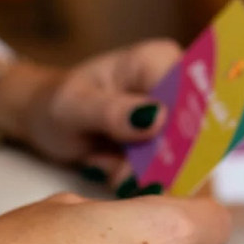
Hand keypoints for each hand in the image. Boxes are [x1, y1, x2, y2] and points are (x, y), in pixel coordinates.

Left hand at [0, 42, 181, 195]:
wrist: (46, 123)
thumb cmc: (56, 104)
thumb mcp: (73, 107)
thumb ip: (112, 112)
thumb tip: (158, 117)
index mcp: (159, 61)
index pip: (193, 96)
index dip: (183, 131)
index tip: (150, 157)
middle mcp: (177, 87)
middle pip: (197, 133)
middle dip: (158, 163)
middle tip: (118, 172)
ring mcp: (176, 120)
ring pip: (185, 162)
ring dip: (146, 176)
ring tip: (107, 167)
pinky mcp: (168, 147)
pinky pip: (170, 175)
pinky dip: (140, 182)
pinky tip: (112, 170)